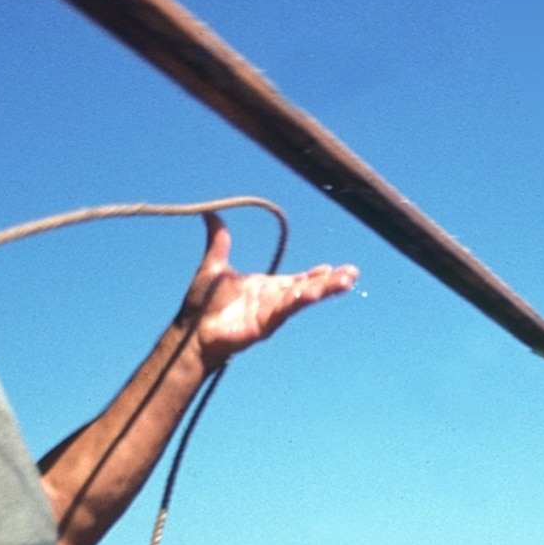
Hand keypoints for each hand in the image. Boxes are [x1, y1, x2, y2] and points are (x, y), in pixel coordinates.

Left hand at [176, 213, 356, 360]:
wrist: (190, 332)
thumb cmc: (201, 306)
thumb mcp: (214, 265)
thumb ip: (218, 241)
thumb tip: (210, 212)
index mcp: (265, 288)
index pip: (296, 279)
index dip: (315, 274)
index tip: (332, 266)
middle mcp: (272, 301)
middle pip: (307, 287)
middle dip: (330, 282)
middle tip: (353, 273)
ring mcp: (270, 313)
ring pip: (303, 298)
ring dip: (324, 289)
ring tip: (346, 281)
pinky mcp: (265, 324)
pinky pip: (286, 309)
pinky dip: (301, 300)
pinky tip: (314, 292)